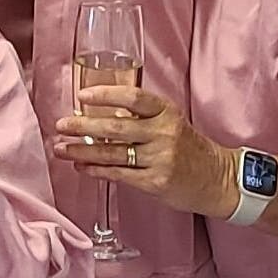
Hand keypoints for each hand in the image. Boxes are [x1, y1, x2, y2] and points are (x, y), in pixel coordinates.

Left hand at [55, 83, 236, 215]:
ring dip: (82, 151)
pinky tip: (81, 167)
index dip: (106, 95)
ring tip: (61, 149)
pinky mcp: (156, 182)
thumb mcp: (170, 122)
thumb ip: (139, 118)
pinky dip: (97, 170)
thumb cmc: (188, 148)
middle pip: (116, 127)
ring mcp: (160, 158)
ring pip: (113, 153)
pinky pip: (120, 174)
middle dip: (83, 126)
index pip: (133, 97)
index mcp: (166, 112)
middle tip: (61, 125)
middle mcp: (163, 133)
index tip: (82, 96)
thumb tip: (97, 115)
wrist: (217, 178)